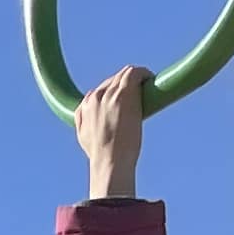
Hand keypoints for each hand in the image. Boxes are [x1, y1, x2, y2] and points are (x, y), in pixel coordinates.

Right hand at [74, 65, 149, 200]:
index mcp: (85, 106)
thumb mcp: (83, 137)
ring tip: (147, 84)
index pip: (100, 90)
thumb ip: (83, 123)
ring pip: (123, 75)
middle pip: (112, 80)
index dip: (114, 92)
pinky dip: (143, 73)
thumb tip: (89, 121)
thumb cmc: (100, 155)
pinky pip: (133, 73)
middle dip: (125, 85)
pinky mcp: (125, 92)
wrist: (110, 161)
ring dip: (135, 78)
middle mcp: (96, 96)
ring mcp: (111, 94)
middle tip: (139, 93)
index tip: (124, 99)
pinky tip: (150, 77)